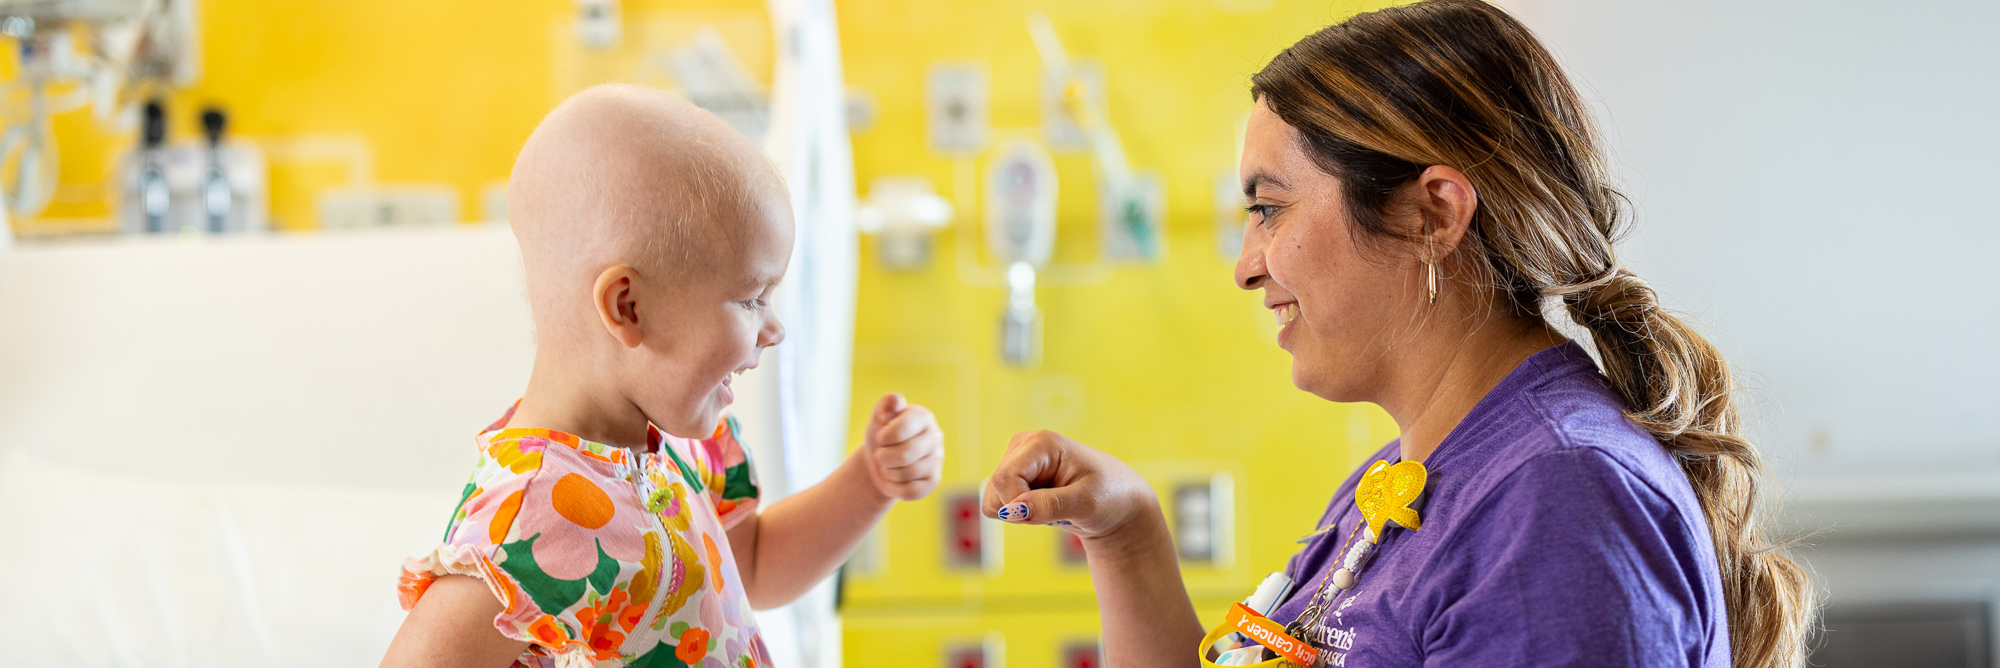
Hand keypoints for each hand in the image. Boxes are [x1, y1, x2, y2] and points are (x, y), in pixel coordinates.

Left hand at [859, 393, 943, 500]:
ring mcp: (937, 459)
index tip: (882, 437)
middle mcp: (935, 436)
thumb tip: (896, 403)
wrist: (882, 461)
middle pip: (905, 456)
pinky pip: (910, 491)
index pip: (900, 431)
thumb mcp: (878, 418)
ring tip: (889, 465)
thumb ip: (885, 405)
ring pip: (906, 475)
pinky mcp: (934, 480)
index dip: (883, 438)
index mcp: (923, 416)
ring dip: (888, 472)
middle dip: (884, 458)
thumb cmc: (882, 435)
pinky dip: (895, 488)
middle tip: (882, 455)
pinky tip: (895, 479)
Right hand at [982, 430, 1159, 540]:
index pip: (1005, 478)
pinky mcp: (1016, 476)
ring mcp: (1018, 460)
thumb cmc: (1110, 498)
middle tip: (1057, 510)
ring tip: (1053, 506)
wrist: (1119, 504)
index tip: (1045, 516)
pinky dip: (1020, 514)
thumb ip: (1051, 506)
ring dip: (1020, 513)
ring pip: (992, 498)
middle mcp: (1024, 445)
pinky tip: (1044, 506)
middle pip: (995, 488)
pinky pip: (997, 504)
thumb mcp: (1087, 504)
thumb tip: (1013, 510)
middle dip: (1020, 510)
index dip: (1017, 505)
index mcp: (1041, 442)